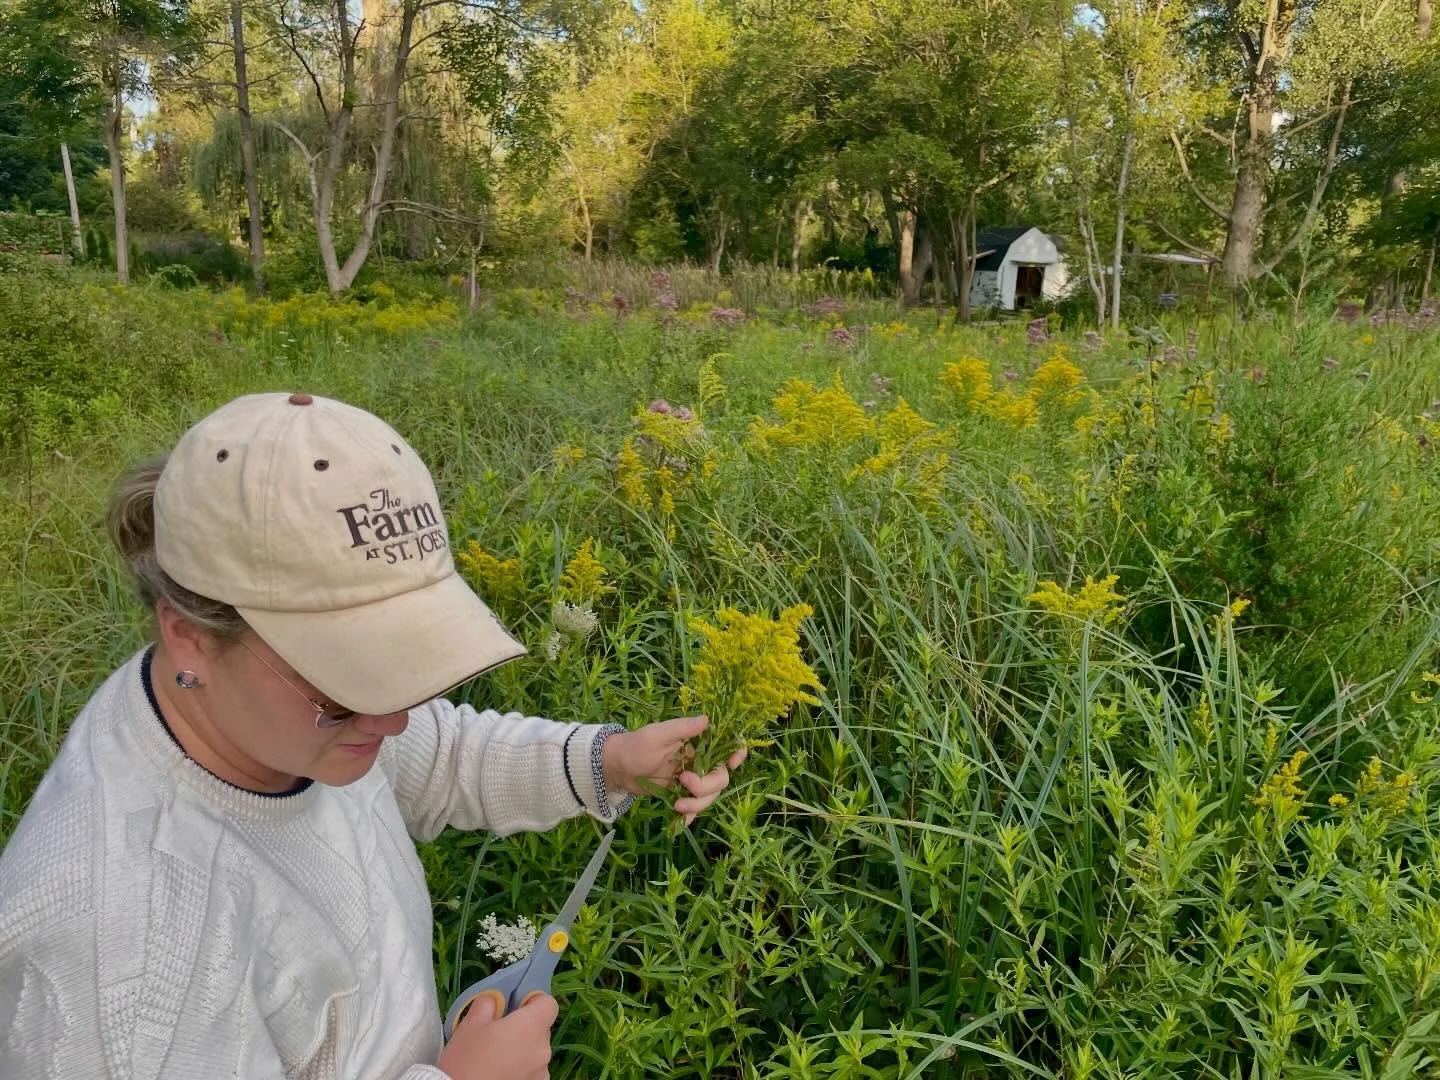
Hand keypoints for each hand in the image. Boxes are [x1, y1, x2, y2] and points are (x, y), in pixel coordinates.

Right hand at [436, 991, 555, 1079]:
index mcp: (531, 1026)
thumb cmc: (466, 1060)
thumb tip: (495, 1000)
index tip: (515, 1008)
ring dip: (522, 1050)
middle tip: (498, 1034)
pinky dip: (521, 1069)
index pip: (548, 1003)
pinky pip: (532, 1071)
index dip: (533, 1001)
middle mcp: (543, 1049)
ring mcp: (541, 1073)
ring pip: (536, 1051)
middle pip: (541, 1029)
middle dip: (523, 1027)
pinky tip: (500, 1073)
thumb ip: (488, 1002)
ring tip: (496, 1058)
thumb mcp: (470, 1023)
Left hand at [603, 715, 746, 827]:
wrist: (616, 768)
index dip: (736, 754)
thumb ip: (682, 729)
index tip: (732, 763)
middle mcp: (699, 762)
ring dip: (698, 804)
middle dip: (706, 786)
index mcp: (697, 743)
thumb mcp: (657, 735)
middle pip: (720, 778)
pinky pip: (694, 808)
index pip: (726, 746)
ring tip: (677, 805)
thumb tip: (707, 719)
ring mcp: (691, 780)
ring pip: (709, 796)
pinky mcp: (681, 795)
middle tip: (684, 782)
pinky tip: (682, 821)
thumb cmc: (635, 745)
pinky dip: (691, 816)